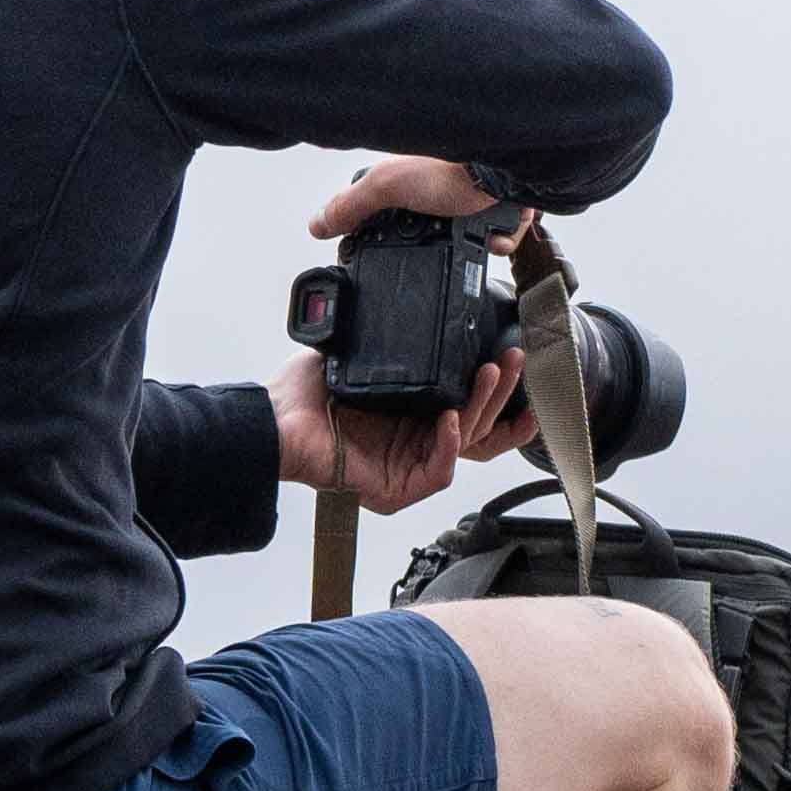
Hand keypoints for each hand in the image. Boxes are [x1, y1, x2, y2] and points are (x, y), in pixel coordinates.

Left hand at [274, 345, 536, 515]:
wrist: (274, 422)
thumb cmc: (303, 395)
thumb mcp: (355, 354)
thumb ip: (385, 336)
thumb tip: (405, 302)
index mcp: (411, 414)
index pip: (467, 407)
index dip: (497, 393)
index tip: (516, 362)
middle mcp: (414, 441)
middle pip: (477, 423)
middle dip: (501, 390)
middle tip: (514, 357)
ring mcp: (407, 466)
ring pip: (466, 442)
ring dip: (482, 406)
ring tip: (490, 373)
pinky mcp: (396, 489)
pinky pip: (439, 470)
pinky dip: (448, 444)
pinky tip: (449, 417)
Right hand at [311, 156, 527, 251]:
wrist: (505, 167)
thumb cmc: (450, 167)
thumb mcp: (386, 187)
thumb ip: (351, 205)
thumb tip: (316, 223)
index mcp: (411, 172)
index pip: (388, 205)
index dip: (385, 228)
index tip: (386, 245)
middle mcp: (443, 178)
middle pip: (428, 224)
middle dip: (433, 238)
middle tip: (437, 238)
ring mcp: (475, 190)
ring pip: (464, 230)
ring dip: (468, 242)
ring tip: (469, 239)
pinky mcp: (503, 202)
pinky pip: (498, 233)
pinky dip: (496, 239)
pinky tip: (491, 235)